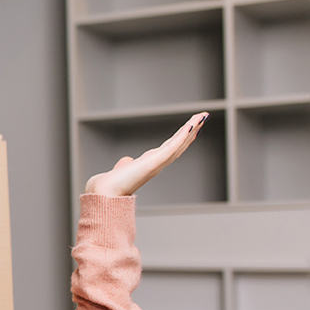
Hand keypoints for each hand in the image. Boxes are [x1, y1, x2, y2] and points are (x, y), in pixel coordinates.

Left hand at [84, 111, 207, 196]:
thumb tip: (127, 161)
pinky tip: (191, 125)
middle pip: (179, 144)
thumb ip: (127, 164)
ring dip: (192, 129)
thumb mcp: (122, 169)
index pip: (170, 148)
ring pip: (179, 143)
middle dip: (192, 131)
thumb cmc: (111, 184)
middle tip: (203, 118)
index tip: (191, 128)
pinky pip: (172, 146)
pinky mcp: (155, 161)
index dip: (181, 138)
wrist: (106, 192)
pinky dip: (182, 136)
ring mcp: (158, 162)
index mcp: (150, 164)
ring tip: (203, 116)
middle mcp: (157, 164)